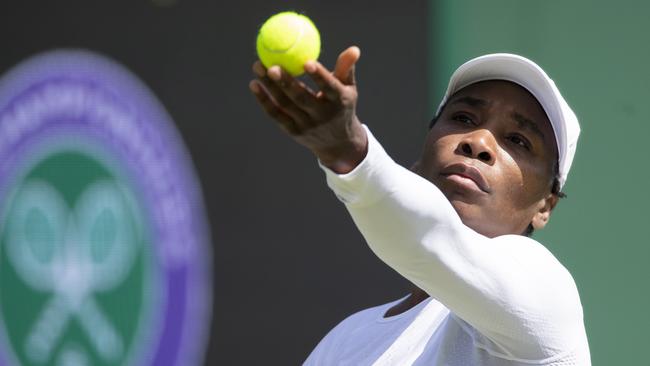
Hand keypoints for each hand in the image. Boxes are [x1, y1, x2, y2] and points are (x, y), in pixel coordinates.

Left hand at [249, 46, 366, 173]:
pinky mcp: (294, 131)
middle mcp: (322, 115)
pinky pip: (276, 115)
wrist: (338, 143)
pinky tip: (254, 85)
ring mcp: (307, 125)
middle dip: (285, 81)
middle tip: (271, 64)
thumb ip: (346, 69)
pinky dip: (264, 101)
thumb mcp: (348, 89)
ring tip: (258, 67)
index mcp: (339, 101)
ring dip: (269, 87)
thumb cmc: (341, 107)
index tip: (306, 61)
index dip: (319, 75)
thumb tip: (353, 49)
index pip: (329, 87)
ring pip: (285, 104)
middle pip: (301, 97)